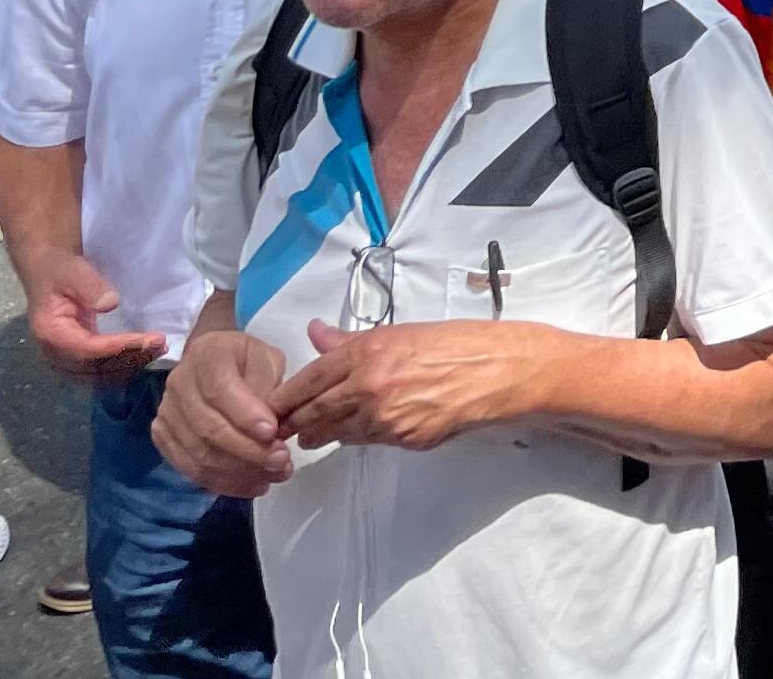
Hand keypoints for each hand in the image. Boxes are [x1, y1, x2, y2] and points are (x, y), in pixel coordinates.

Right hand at [25, 255, 163, 383]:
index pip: (88, 349)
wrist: (46, 272)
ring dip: (130, 365)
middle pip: (95, 367)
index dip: (119, 347)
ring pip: (100, 374)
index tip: (149, 340)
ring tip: (159, 349)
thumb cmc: (58, 269)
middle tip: (161, 345)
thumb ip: (89, 286)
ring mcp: (65, 358)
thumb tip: (111, 304)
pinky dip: (123, 365)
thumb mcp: (72, 270)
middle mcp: (55, 352)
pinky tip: (144, 354)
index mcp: (51, 333)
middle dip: (130, 358)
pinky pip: (100, 370)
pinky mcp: (76, 356)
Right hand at [158, 327, 296, 496]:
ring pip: (200, 454)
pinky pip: (191, 468)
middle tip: (281, 462)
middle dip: (248, 451)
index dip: (246, 416)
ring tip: (274, 476)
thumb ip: (268, 388)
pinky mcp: (163, 437)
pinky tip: (252, 484)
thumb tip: (268, 429)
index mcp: (207, 354)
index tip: (273, 433)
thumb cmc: (246, 360)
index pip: (220, 390)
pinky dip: (223, 482)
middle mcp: (178, 383)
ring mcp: (166, 413)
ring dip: (239, 472)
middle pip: (209, 428)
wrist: (213, 362)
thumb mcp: (267, 359)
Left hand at [277, 319, 541, 453]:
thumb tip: (316, 333)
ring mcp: (386, 418)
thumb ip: (351, 340)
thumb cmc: (457, 343)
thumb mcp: (400, 331)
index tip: (272, 406)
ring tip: (313, 435)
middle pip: (314, 413)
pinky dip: (359, 436)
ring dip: (323, 433)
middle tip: (280, 429)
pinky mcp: (403, 440)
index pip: (308, 380)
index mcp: (368, 352)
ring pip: (337, 433)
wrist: (499, 370)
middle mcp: (370, 386)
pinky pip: (369, 441)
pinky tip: (360, 429)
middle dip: (295, 423)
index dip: (285, 398)